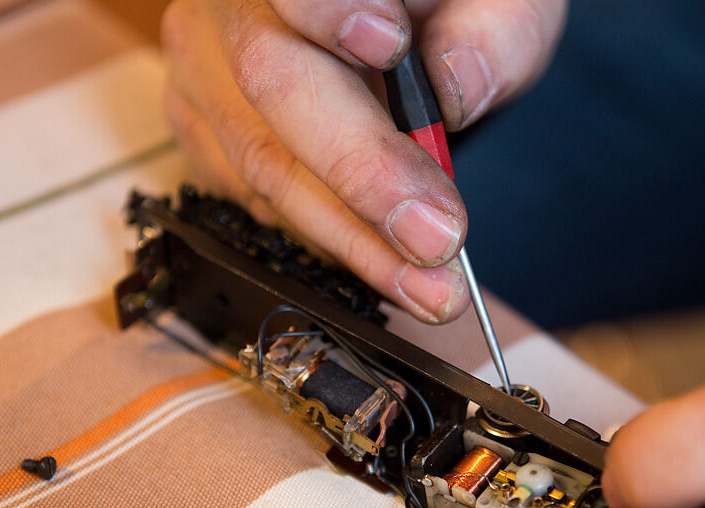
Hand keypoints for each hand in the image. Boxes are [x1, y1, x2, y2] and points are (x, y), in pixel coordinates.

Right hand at [160, 0, 566, 322]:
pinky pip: (255, 202)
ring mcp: (206, 70)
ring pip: (262, 165)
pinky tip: (384, 267)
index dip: (330, 10)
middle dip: (361, 175)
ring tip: (428, 283)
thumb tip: (458, 86)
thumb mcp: (499, 3)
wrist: (395, 35)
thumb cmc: (450, 13)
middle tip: (434, 238)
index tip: (391, 47)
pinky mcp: (206, 131)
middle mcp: (233, 8)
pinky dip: (326, 242)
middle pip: (271, 83)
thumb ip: (493, 32)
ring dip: (351, 238)